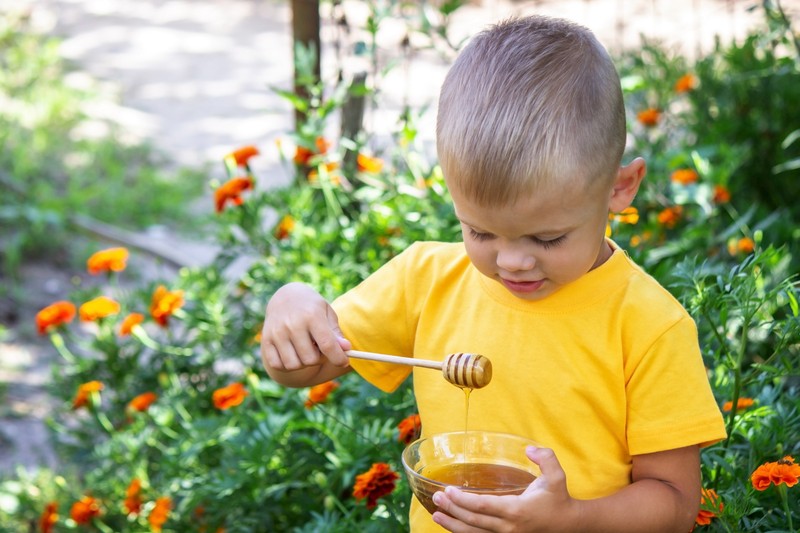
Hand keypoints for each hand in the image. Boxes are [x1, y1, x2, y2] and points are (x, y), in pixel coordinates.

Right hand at [261, 283, 351, 381]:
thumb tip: (346, 348)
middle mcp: (292, 324)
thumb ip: (336, 333)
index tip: (344, 362)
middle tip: (318, 348)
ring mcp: (277, 333)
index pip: (327, 344)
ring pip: (294, 365)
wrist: (285, 296)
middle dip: (319, 358)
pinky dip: (287, 364)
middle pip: (310, 359)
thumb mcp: (327, 313)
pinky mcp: (266, 340)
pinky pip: (278, 365)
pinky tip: (292, 353)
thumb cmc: (312, 307)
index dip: (338, 358)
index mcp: (312, 316)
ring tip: (305, 349)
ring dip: (303, 362)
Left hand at [431, 446, 578, 532]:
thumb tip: (529, 449)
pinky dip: (464, 532)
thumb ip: (546, 458)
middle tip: (436, 498)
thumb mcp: (557, 476)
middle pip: (473, 521)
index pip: (483, 507)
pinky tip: (452, 525)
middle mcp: (509, 528)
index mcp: (517, 511)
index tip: (448, 491)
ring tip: (436, 515)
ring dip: (453, 525)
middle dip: (452, 510)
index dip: (463, 501)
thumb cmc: (558, 499)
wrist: (568, 525)